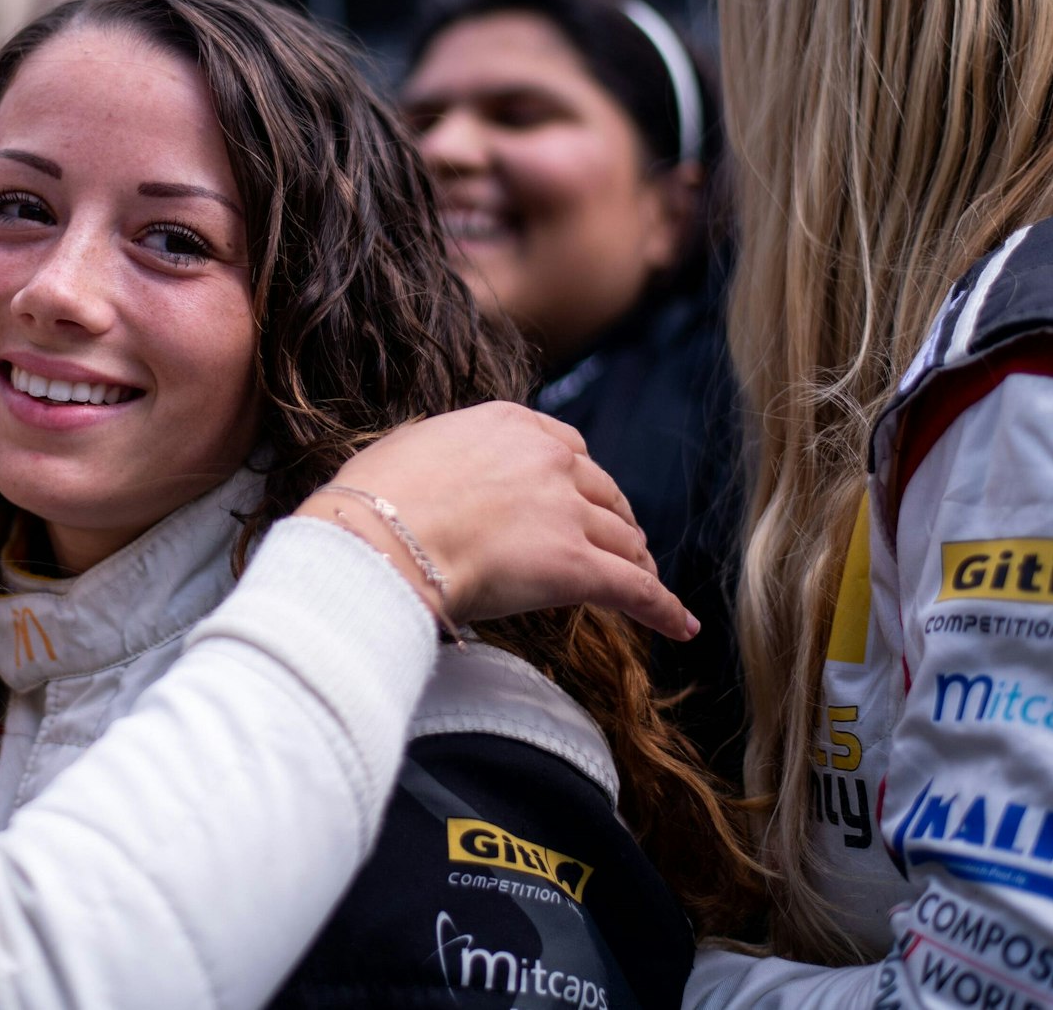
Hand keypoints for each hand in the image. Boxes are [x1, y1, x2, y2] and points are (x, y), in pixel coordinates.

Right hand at [293, 402, 695, 638]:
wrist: (377, 539)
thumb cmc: (371, 503)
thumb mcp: (409, 451)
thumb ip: (442, 456)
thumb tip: (432, 474)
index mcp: (509, 425)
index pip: (567, 448)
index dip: (579, 480)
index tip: (581, 499)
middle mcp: (549, 460)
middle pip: (603, 493)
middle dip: (615, 521)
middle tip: (621, 545)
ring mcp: (567, 512)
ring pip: (623, 540)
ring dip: (638, 562)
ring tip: (647, 584)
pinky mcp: (576, 567)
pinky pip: (635, 589)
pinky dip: (663, 609)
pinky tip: (681, 627)